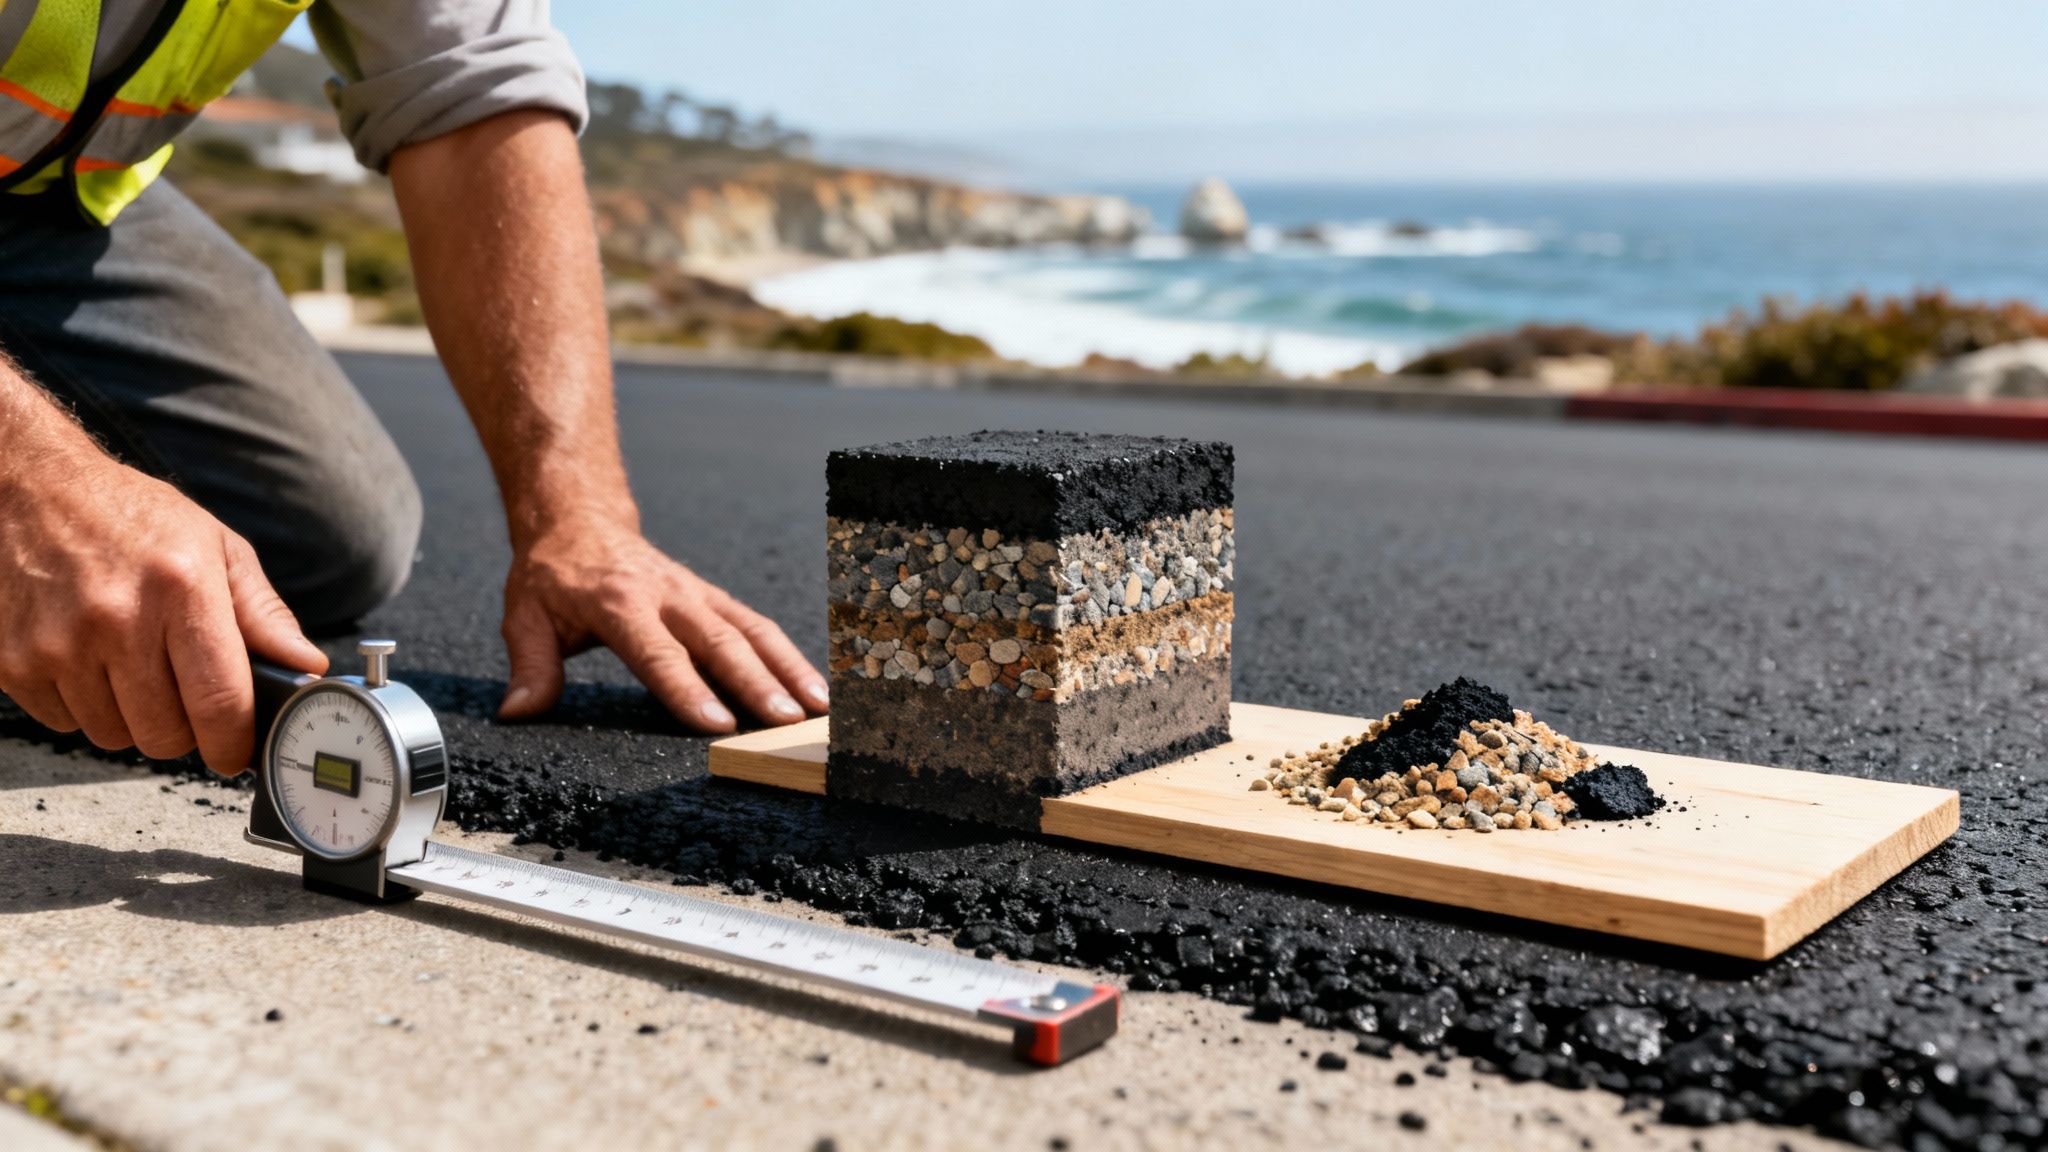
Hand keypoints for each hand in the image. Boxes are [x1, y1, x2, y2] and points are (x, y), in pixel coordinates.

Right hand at [0, 452, 328, 773]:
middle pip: (164, 734)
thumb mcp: (215, 547)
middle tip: (180, 691)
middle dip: (183, 727)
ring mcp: (57, 644)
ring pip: (113, 735)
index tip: (236, 751)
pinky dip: (82, 705)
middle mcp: (116, 620)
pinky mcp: (11, 661)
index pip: (219, 701)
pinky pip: (64, 722)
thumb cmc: (129, 515)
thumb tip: (305, 666)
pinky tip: (86, 658)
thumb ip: (263, 614)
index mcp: (180, 590)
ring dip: (130, 715)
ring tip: (129, 663)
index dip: (233, 742)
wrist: (27, 488)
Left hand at [496, 524, 826, 730]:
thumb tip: (518, 712)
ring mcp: (698, 594)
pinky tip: (812, 688)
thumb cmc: (552, 576)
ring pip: (752, 630)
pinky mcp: (715, 598)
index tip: (717, 723)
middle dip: (757, 683)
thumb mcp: (526, 616)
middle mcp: (668, 595)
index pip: (658, 654)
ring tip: (817, 708)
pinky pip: (757, 626)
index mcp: (620, 602)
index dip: (688, 689)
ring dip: (788, 669)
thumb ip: (531, 666)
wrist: (580, 519)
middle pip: (720, 642)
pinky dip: (788, 656)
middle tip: (784, 721)